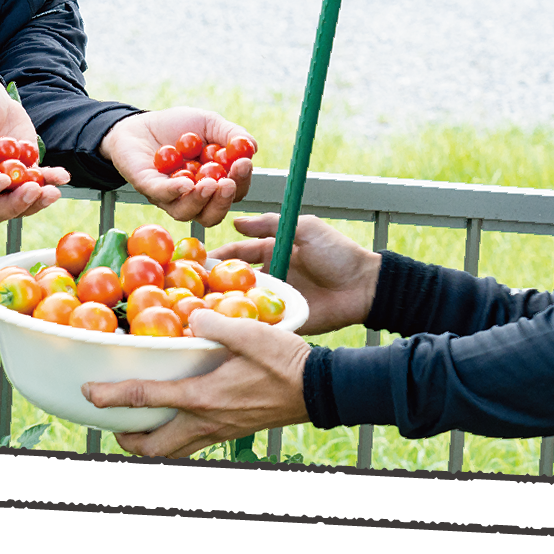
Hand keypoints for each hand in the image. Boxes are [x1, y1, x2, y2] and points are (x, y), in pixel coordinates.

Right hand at [0, 66, 68, 223]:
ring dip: (35, 202)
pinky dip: (50, 182)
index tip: (3, 179)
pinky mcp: (22, 172)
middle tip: (33, 190)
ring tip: (53, 190)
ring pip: (15, 204)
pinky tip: (61, 176)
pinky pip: (36, 184)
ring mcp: (1, 180)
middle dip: (13, 204)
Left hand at [82, 309, 310, 457]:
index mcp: (202, 396)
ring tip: (141, 426)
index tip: (89, 393)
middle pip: (152, 446)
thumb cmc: (286, 361)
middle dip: (127, 440)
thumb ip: (216, 324)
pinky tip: (182, 415)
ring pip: (173, 451)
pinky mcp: (232, 431)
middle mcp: (205, 421)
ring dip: (151, 443)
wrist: (320, 389)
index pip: (144, 400)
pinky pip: (194, 442)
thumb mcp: (251, 333)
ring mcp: (220, 430)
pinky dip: (177, 436)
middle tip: (114, 425)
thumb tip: (190, 317)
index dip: (111, 396)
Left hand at [99, 107, 255, 226]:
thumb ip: (230, 133)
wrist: (140, 123)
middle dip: (224, 200)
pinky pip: (163, 196)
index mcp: (213, 183)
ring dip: (202, 200)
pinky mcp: (149, 189)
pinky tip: (186, 183)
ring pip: (188, 212)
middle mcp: (193, 197)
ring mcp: (170, 197)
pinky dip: (175, 191)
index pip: (233, 192)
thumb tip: (252, 147)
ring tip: (209, 183)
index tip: (244, 163)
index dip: (241, 181)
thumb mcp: (208, 123)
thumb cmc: (177, 126)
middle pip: (213, 213)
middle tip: (228, 183)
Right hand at [209, 213, 380, 334]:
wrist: (365, 286)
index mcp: (272, 253)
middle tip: (189, 291)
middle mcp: (270, 277)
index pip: (238, 255)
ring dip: (224, 308)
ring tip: (200, 313)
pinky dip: (245, 328)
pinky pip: (261, 325)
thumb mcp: (304, 228)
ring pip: (243, 304)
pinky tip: (225, 331)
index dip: (218, 258)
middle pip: (235, 282)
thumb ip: (271, 225)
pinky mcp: (285, 322)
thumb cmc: (337, 253)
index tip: (195, 263)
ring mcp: (276, 301)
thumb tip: (236, 222)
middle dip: (213, 286)